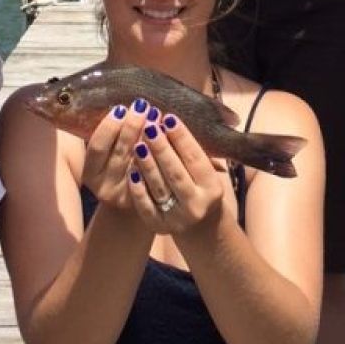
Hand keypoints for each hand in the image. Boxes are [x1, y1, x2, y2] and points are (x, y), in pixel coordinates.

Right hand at [80, 99, 152, 213]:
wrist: (129, 199)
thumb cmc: (116, 166)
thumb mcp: (106, 154)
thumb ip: (110, 135)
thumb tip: (126, 106)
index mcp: (91, 174)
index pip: (97, 147)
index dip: (108, 127)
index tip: (120, 108)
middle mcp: (106, 188)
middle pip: (120, 153)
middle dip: (131, 127)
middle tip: (142, 106)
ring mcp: (127, 196)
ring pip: (140, 163)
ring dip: (149, 136)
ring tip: (156, 116)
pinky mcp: (147, 202)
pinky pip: (156, 174)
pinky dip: (161, 153)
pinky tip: (168, 136)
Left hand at [126, 112, 224, 236]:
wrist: (198, 225)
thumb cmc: (199, 187)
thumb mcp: (204, 172)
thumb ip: (190, 152)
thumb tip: (168, 121)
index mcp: (212, 188)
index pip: (196, 159)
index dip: (182, 138)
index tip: (169, 117)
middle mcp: (197, 205)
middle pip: (176, 172)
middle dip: (161, 147)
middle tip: (149, 125)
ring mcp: (177, 218)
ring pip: (158, 186)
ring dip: (147, 163)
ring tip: (138, 142)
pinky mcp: (158, 226)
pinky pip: (144, 204)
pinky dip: (138, 186)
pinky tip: (132, 169)